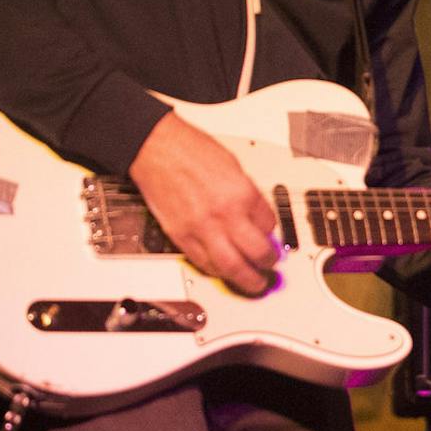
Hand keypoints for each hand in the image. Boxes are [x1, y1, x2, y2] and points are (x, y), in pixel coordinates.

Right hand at [128, 112, 279, 295]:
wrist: (156, 149)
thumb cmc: (191, 150)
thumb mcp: (234, 167)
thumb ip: (248, 195)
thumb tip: (258, 217)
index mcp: (242, 194)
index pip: (269, 225)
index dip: (273, 233)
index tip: (273, 236)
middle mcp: (224, 214)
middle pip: (256, 253)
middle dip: (268, 263)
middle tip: (271, 266)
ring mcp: (201, 228)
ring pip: (230, 267)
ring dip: (246, 278)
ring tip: (254, 281)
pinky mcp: (180, 236)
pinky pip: (204, 263)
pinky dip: (218, 271)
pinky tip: (225, 272)